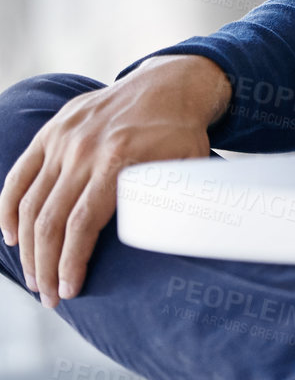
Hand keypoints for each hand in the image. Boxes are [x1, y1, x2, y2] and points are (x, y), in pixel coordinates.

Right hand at [0, 55, 230, 308]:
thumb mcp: (191, 164)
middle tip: (50, 297)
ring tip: (36, 279)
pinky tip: (12, 237)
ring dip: (28, 247)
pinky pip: (19, 174)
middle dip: (46, 265)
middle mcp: (84, 147)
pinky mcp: (52, 130)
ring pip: (31, 202)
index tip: (71, 291)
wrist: (171, 82)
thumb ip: (177, 200)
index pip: (81, 223)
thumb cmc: (183, 131)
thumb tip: (177, 245)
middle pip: (51, 219)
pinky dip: (9, 208)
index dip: (71, 262)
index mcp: (117, 158)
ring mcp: (63, 137)